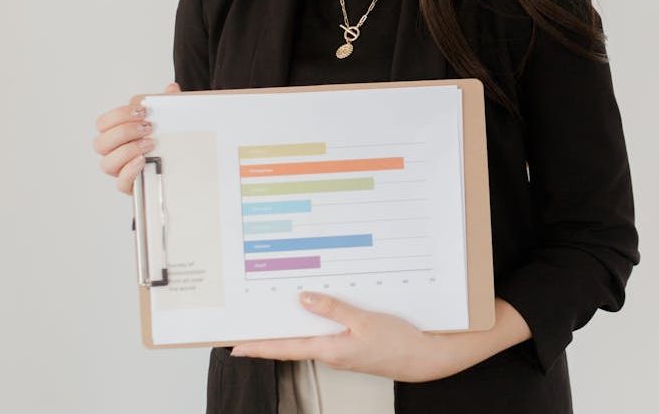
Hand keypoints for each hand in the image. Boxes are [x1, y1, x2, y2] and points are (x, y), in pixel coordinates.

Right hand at [91, 82, 180, 193]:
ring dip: (127, 150)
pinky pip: (120, 183)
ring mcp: (121, 171)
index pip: (103, 124)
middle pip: (101, 143)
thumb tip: (172, 89)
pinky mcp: (131, 187)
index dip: (118, 115)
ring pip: (107, 163)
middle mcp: (114, 154)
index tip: (141, 110)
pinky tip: (143, 161)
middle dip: (123, 132)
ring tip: (150, 143)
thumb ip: (168, 104)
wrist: (181, 168)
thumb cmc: (167, 143)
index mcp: (118, 136)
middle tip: (147, 127)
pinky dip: (129, 171)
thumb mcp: (170, 122)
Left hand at [229, 291, 463, 381]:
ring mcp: (341, 352)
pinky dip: (313, 327)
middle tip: (246, 332)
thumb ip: (333, 309)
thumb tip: (305, 300)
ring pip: (308, 340)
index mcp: (329, 350)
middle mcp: (331, 354)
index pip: (284, 349)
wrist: (422, 358)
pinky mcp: (352, 348)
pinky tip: (312, 317)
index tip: (236, 346)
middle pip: (291, 345)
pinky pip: (325, 337)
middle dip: (268, 339)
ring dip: (290, 332)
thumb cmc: (398, 343)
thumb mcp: (364, 320)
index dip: (258, 347)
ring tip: (271, 321)